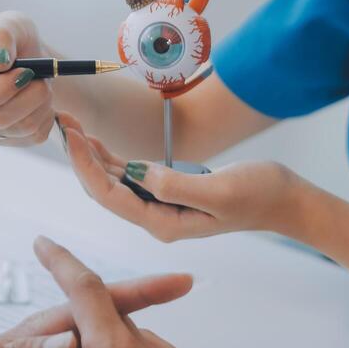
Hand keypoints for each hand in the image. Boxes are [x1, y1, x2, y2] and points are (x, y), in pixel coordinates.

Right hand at [0, 11, 54, 145]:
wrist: (29, 61)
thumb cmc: (11, 39)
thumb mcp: (8, 23)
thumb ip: (0, 35)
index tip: (25, 72)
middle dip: (29, 96)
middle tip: (41, 75)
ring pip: (20, 129)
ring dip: (42, 103)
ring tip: (42, 82)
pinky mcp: (4, 139)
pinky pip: (34, 136)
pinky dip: (46, 115)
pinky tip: (42, 99)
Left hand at [57, 113, 295, 241]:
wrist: (286, 202)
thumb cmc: (260, 194)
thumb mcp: (220, 190)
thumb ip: (176, 185)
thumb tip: (139, 173)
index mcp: (164, 223)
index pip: (112, 195)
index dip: (87, 166)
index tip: (72, 137)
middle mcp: (157, 219)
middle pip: (105, 191)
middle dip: (81, 159)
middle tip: (62, 124)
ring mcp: (162, 208)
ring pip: (114, 184)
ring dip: (91, 158)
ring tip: (71, 128)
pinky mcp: (170, 195)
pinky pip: (131, 178)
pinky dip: (110, 159)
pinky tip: (94, 142)